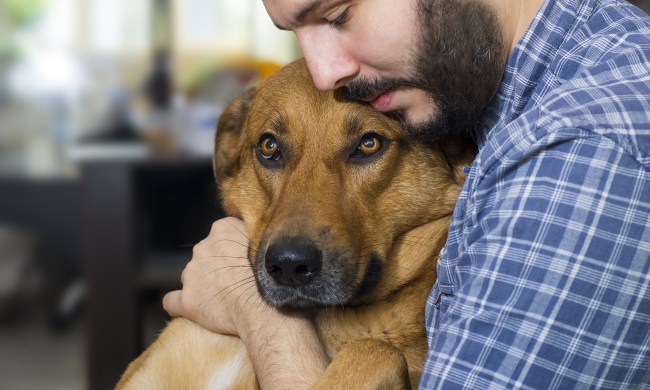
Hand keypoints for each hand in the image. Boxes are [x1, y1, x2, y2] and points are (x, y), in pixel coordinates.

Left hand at [163, 217, 265, 335]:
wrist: (263, 306)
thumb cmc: (271, 274)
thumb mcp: (267, 241)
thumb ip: (253, 231)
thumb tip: (253, 225)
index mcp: (221, 230)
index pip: (220, 234)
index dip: (230, 249)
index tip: (240, 260)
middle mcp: (202, 247)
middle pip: (204, 255)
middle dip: (214, 266)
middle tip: (233, 281)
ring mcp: (191, 274)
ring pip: (191, 277)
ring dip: (201, 285)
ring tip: (220, 299)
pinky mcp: (186, 300)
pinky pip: (172, 301)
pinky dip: (179, 304)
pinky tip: (189, 309)